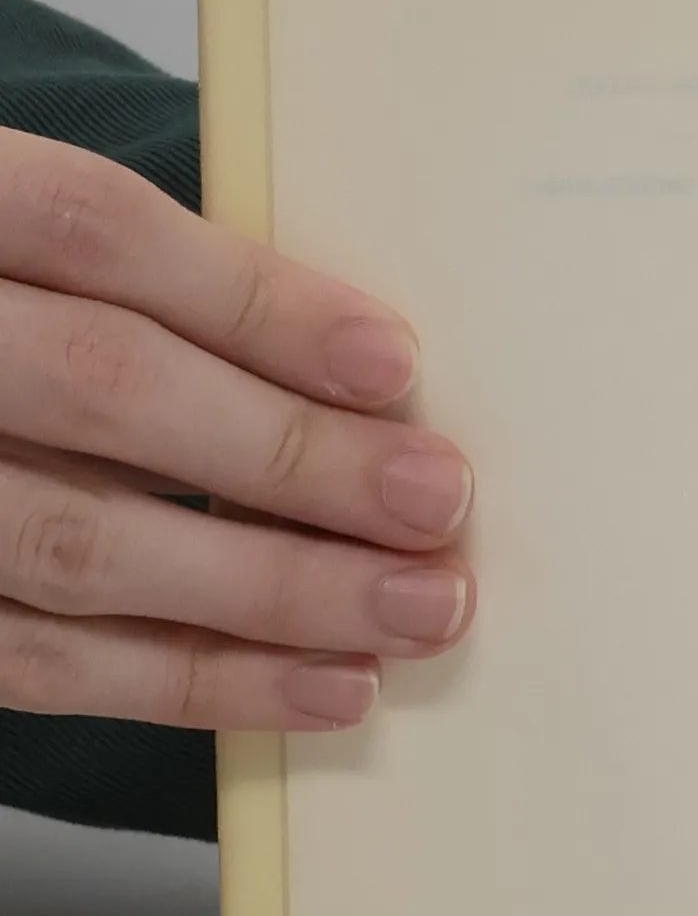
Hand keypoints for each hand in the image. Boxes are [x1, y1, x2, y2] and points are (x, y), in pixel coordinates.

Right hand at [0, 127, 472, 730]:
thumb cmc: (15, 330)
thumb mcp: (47, 265)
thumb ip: (164, 295)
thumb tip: (365, 382)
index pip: (99, 232)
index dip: (254, 301)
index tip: (394, 364)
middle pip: (109, 385)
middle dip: (294, 452)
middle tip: (438, 500)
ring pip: (84, 542)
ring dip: (279, 585)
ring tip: (421, 607)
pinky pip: (47, 661)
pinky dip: (204, 680)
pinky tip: (331, 683)